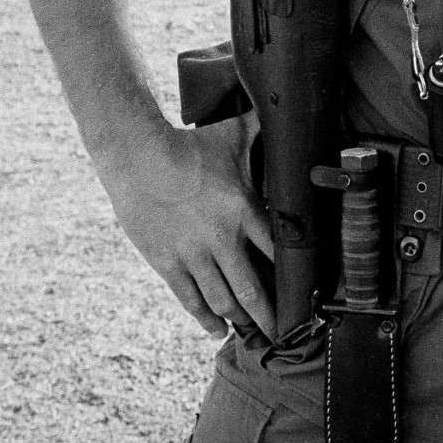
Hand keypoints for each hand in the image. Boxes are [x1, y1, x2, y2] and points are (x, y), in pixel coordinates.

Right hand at [94, 111, 273, 338]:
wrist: (137, 156)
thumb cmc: (188, 145)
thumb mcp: (231, 135)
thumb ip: (262, 129)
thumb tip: (287, 108)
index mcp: (244, 210)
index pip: (279, 254)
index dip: (294, 279)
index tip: (305, 296)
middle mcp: (222, 239)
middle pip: (255, 292)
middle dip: (272, 318)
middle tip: (284, 334)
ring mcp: (193, 254)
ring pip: (223, 302)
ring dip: (240, 321)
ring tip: (251, 332)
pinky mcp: (167, 263)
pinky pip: (190, 300)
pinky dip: (205, 319)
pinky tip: (216, 330)